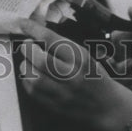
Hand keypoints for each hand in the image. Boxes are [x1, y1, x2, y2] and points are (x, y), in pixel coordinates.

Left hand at [17, 19, 131, 130]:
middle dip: (27, 49)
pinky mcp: (56, 106)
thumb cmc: (95, 77)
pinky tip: (31, 76)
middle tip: (26, 45)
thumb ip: (64, 48)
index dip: (33, 29)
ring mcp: (63, 93)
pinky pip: (33, 93)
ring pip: (34, 78)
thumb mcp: (86, 56)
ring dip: (25, 66)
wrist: (109, 107)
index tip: (23, 23)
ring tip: (27, 62)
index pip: (51, 39)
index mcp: (80, 58)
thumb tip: (38, 35)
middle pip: (40, 59)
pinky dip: (27, 81)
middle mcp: (72, 75)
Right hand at [109, 8, 131, 83]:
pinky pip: (128, 84)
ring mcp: (127, 65)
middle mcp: (120, 52)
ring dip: (125, 77)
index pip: (109, 44)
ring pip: (117, 76)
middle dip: (115, 67)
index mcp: (120, 38)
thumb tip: (131, 9)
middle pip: (109, 64)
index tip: (116, 53)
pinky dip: (131, 85)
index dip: (110, 49)